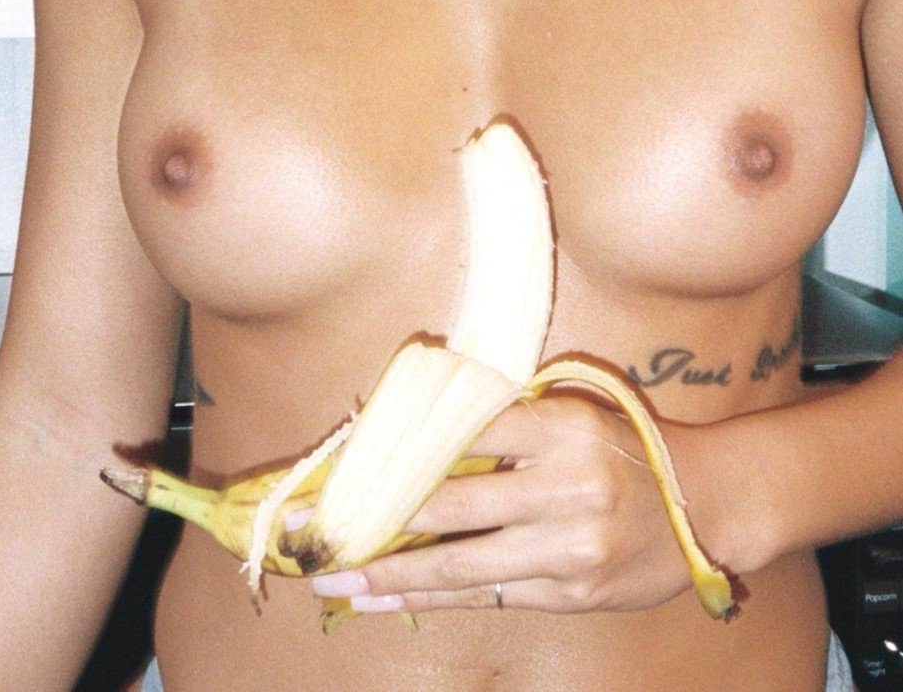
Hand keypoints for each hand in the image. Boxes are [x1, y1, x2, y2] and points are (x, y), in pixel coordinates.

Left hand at [311, 393, 699, 614]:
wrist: (704, 504)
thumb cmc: (621, 448)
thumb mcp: (568, 415)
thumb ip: (503, 425)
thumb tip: (410, 438)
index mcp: (560, 426)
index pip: (460, 432)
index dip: (394, 450)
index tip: (340, 465)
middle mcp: (565, 485)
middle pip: (449, 501)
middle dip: (372, 515)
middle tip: (310, 526)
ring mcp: (569, 545)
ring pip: (459, 561)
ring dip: (387, 571)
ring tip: (331, 577)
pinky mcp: (571, 591)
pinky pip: (486, 594)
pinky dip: (428, 596)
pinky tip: (381, 598)